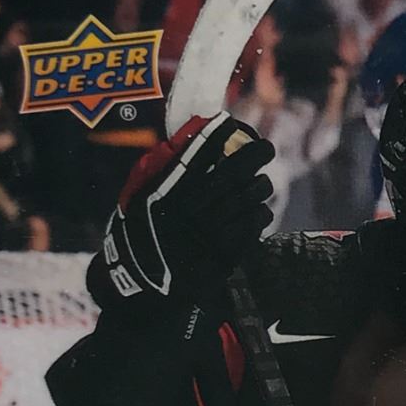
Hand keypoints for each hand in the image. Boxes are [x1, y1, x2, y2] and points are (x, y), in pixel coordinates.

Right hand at [94, 113, 274, 306]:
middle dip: (255, 154)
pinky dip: (259, 214)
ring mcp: (211, 231)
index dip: (219, 135)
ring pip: (249, 197)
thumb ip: (161, 172)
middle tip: (265, 148)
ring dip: (260, 185)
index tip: (230, 124)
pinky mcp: (226, 252)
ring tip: (259, 183)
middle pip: (234, 171)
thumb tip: (185, 144)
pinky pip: (254, 224)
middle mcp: (191, 208)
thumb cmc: (140, 234)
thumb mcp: (140, 199)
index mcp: (168, 191)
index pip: (199, 153)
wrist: (141, 282)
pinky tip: (257, 211)